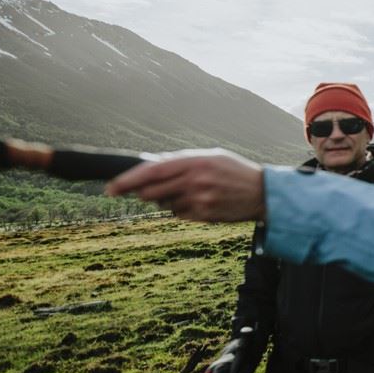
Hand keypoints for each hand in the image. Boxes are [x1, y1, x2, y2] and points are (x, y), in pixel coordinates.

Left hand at [105, 149, 264, 221]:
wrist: (263, 193)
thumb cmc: (234, 171)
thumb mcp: (211, 156)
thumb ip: (181, 160)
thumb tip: (150, 166)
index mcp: (194, 161)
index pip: (151, 171)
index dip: (127, 181)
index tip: (110, 188)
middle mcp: (195, 180)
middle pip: (151, 192)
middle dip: (144, 192)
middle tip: (147, 190)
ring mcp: (199, 200)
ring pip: (165, 204)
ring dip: (169, 200)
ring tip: (192, 192)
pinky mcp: (204, 215)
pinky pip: (179, 214)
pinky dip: (183, 209)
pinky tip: (201, 202)